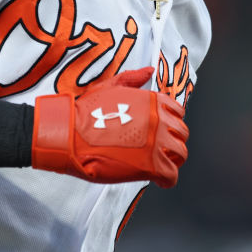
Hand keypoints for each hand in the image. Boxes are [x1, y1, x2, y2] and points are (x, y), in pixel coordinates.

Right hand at [31, 67, 187, 186]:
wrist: (70, 135)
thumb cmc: (84, 113)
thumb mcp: (108, 87)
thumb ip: (132, 78)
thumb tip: (148, 71)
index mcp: (151, 102)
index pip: (177, 111)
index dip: (170, 121)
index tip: (163, 128)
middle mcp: (158, 121)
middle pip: (181, 133)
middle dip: (173, 141)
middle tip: (161, 147)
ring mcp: (156, 144)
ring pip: (180, 155)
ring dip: (173, 159)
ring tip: (162, 164)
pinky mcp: (151, 166)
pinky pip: (171, 176)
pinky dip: (167, 179)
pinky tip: (158, 179)